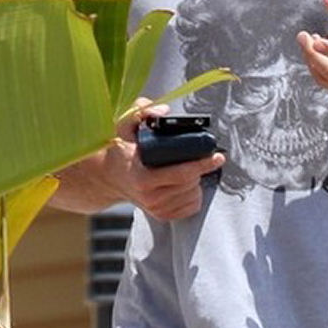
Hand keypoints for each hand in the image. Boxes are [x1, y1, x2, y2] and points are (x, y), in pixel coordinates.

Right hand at [118, 100, 224, 221]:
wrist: (110, 178)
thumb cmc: (121, 150)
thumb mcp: (124, 125)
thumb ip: (141, 111)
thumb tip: (164, 111)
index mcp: (142, 177)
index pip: (181, 173)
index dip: (202, 164)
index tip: (217, 156)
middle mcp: (149, 196)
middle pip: (191, 183)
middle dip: (198, 168)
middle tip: (193, 156)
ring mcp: (156, 209)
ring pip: (194, 195)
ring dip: (196, 181)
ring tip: (184, 169)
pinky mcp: (163, 216)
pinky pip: (192, 206)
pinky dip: (193, 194)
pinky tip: (183, 184)